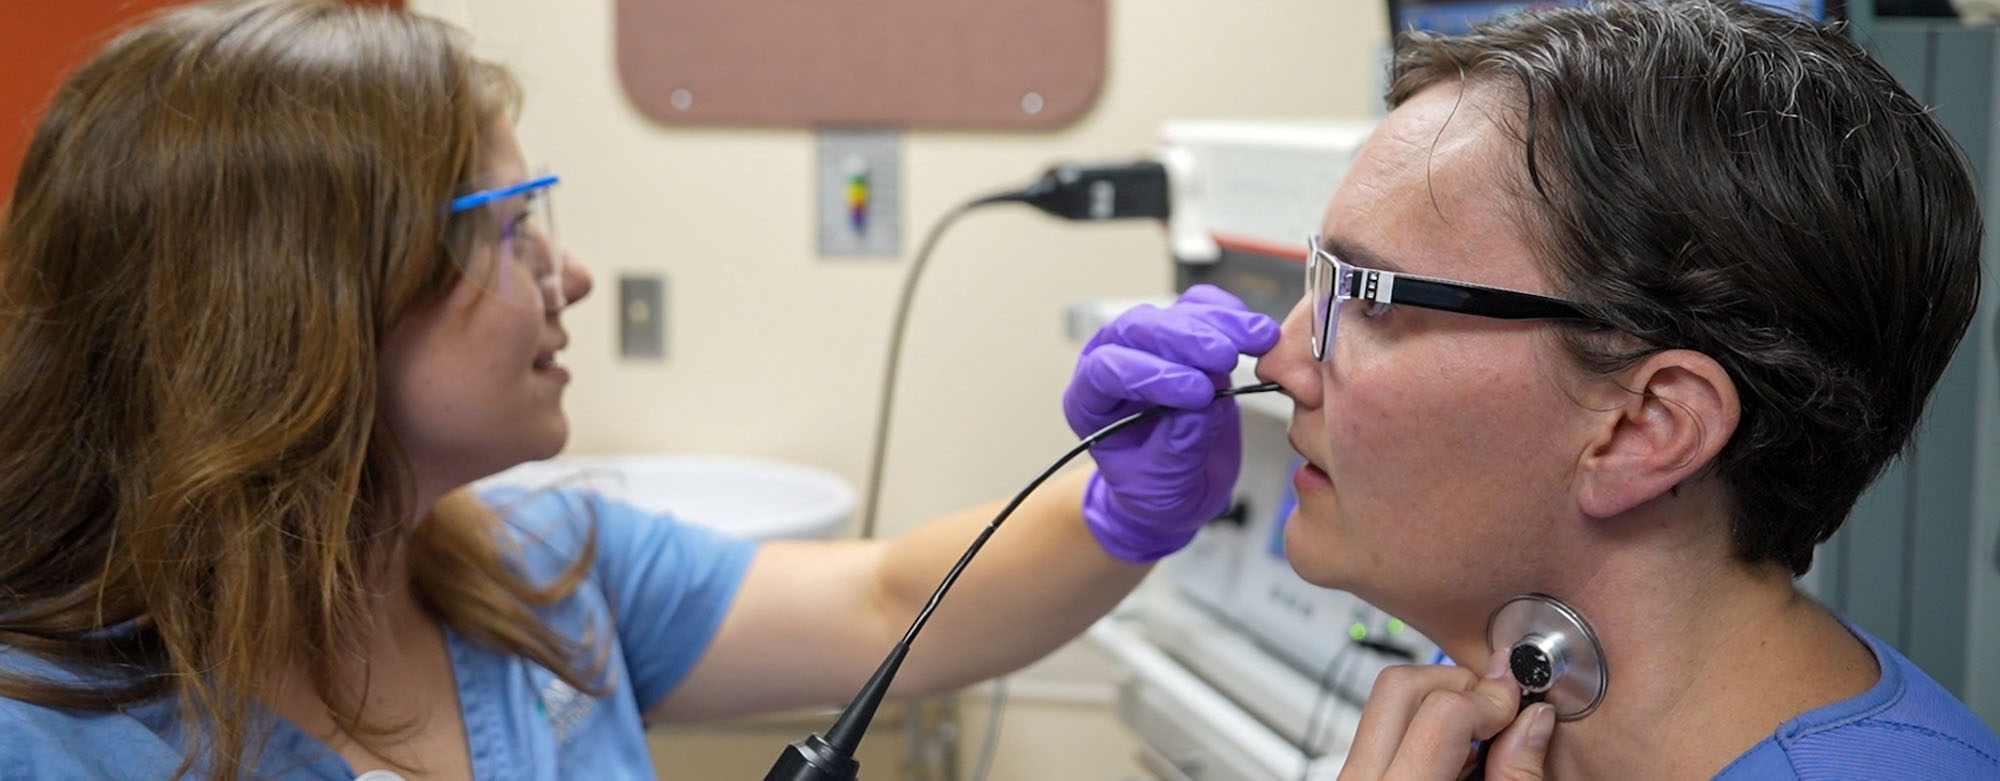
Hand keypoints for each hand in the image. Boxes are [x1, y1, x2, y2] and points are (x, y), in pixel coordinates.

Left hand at [1061, 284, 1279, 561]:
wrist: (1183, 486)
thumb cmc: (1158, 489)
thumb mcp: (1164, 484)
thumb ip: (1178, 446)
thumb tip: (1204, 406)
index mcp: (1090, 401)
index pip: (1108, 369)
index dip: (1151, 375)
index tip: (1197, 393)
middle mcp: (1115, 362)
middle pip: (1139, 329)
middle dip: (1185, 339)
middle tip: (1225, 359)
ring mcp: (1152, 345)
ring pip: (1174, 313)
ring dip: (1218, 322)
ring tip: (1257, 340)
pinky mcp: (1188, 336)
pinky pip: (1202, 307)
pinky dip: (1231, 314)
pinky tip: (1257, 331)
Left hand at [1338, 654, 1555, 780]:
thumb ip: (1516, 774)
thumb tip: (1533, 717)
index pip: (1442, 713)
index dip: (1491, 700)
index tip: (1519, 703)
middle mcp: (1361, 779)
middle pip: (1399, 685)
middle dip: (1458, 685)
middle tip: (1496, 714)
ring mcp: (1350, 775)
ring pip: (1386, 698)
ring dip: (1441, 703)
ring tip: (1479, 742)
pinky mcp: (1353, 773)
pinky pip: (1381, 725)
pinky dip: (1422, 726)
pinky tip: (1453, 757)